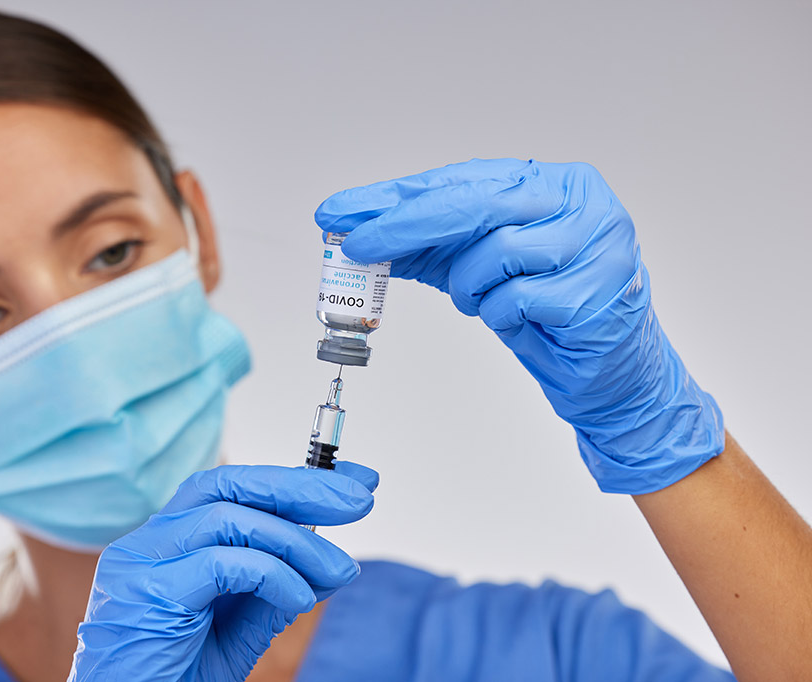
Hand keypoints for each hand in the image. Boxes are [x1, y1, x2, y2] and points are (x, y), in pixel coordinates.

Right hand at [67, 462, 377, 681]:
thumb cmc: (173, 679)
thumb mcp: (237, 630)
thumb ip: (276, 590)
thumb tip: (332, 562)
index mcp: (168, 541)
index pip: (234, 488)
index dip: (295, 479)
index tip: (353, 481)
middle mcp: (149, 541)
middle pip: (229, 485)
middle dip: (301, 487)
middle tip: (359, 499)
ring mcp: (142, 561)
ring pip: (230, 517)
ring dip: (297, 541)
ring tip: (340, 569)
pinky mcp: (148, 591)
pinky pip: (224, 563)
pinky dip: (274, 575)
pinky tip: (301, 599)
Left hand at [315, 158, 721, 493]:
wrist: (604, 371)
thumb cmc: (538, 308)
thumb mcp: (474, 264)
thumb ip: (423, 241)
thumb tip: (351, 228)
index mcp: (549, 180)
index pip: (459, 179)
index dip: (396, 198)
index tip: (341, 212)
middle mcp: (579, 198)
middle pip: (474, 201)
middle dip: (405, 225)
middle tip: (358, 245)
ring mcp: (598, 239)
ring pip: (495, 250)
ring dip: (470, 287)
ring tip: (484, 301)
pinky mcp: (601, 286)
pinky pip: (517, 298)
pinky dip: (500, 314)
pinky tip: (520, 318)